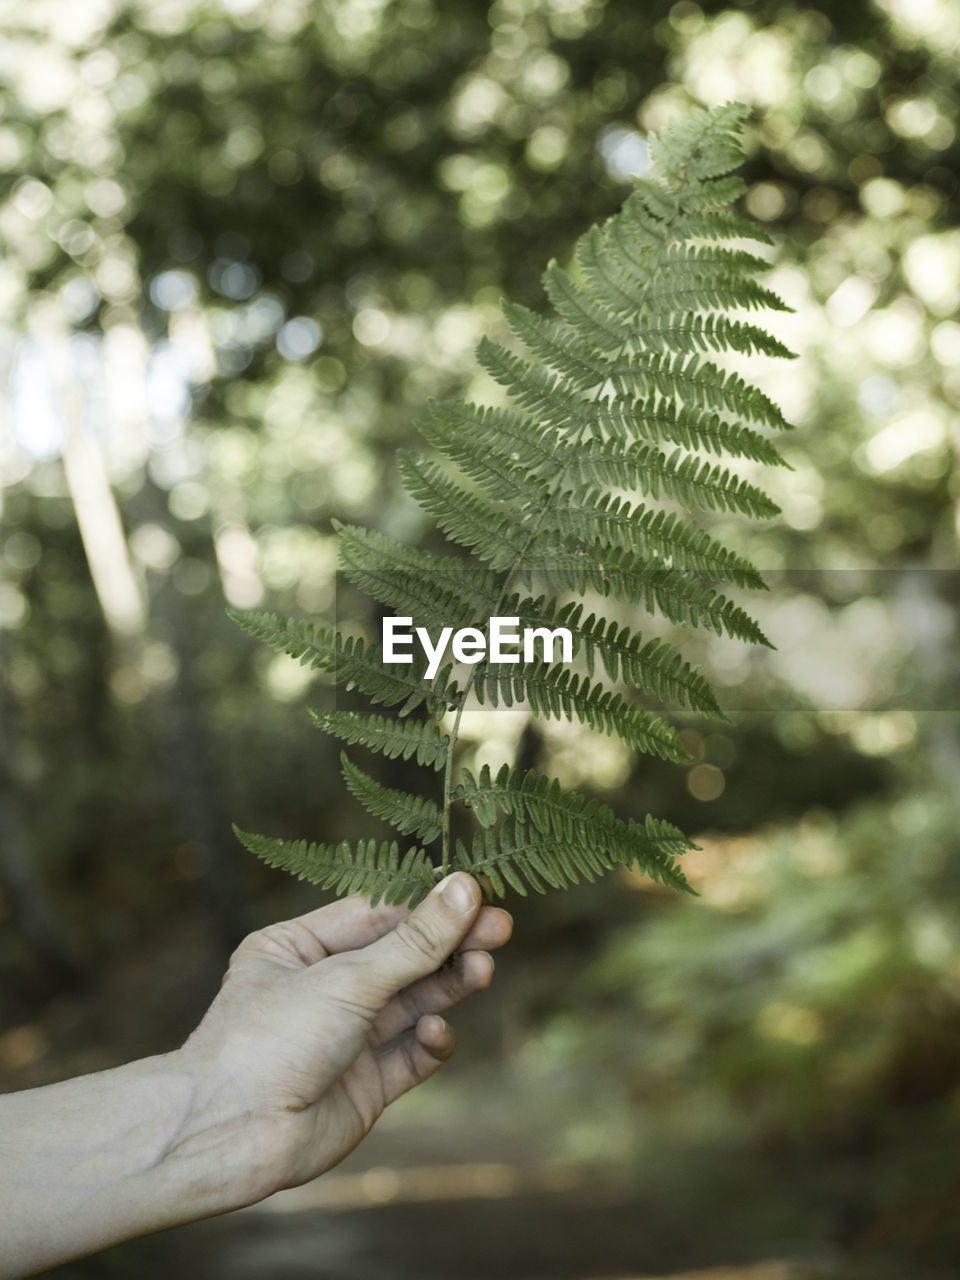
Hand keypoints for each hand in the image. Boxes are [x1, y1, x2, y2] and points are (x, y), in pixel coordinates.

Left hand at [177, 873, 511, 1201]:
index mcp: (298, 948)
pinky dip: (429, 1041)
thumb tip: (464, 888)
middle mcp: (321, 990)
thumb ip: (415, 940)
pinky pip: (409, 1055)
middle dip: (449, 944)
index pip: (376, 915)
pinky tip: (436, 1031)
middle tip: (501, 929)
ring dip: (447, 987)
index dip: (427, 905)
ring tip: (483, 969)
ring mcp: (344, 1040)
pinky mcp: (363, 1086)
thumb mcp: (347, 978)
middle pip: (401, 958)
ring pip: (411, 1003)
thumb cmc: (269, 1040)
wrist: (229, 1136)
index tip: (477, 893)